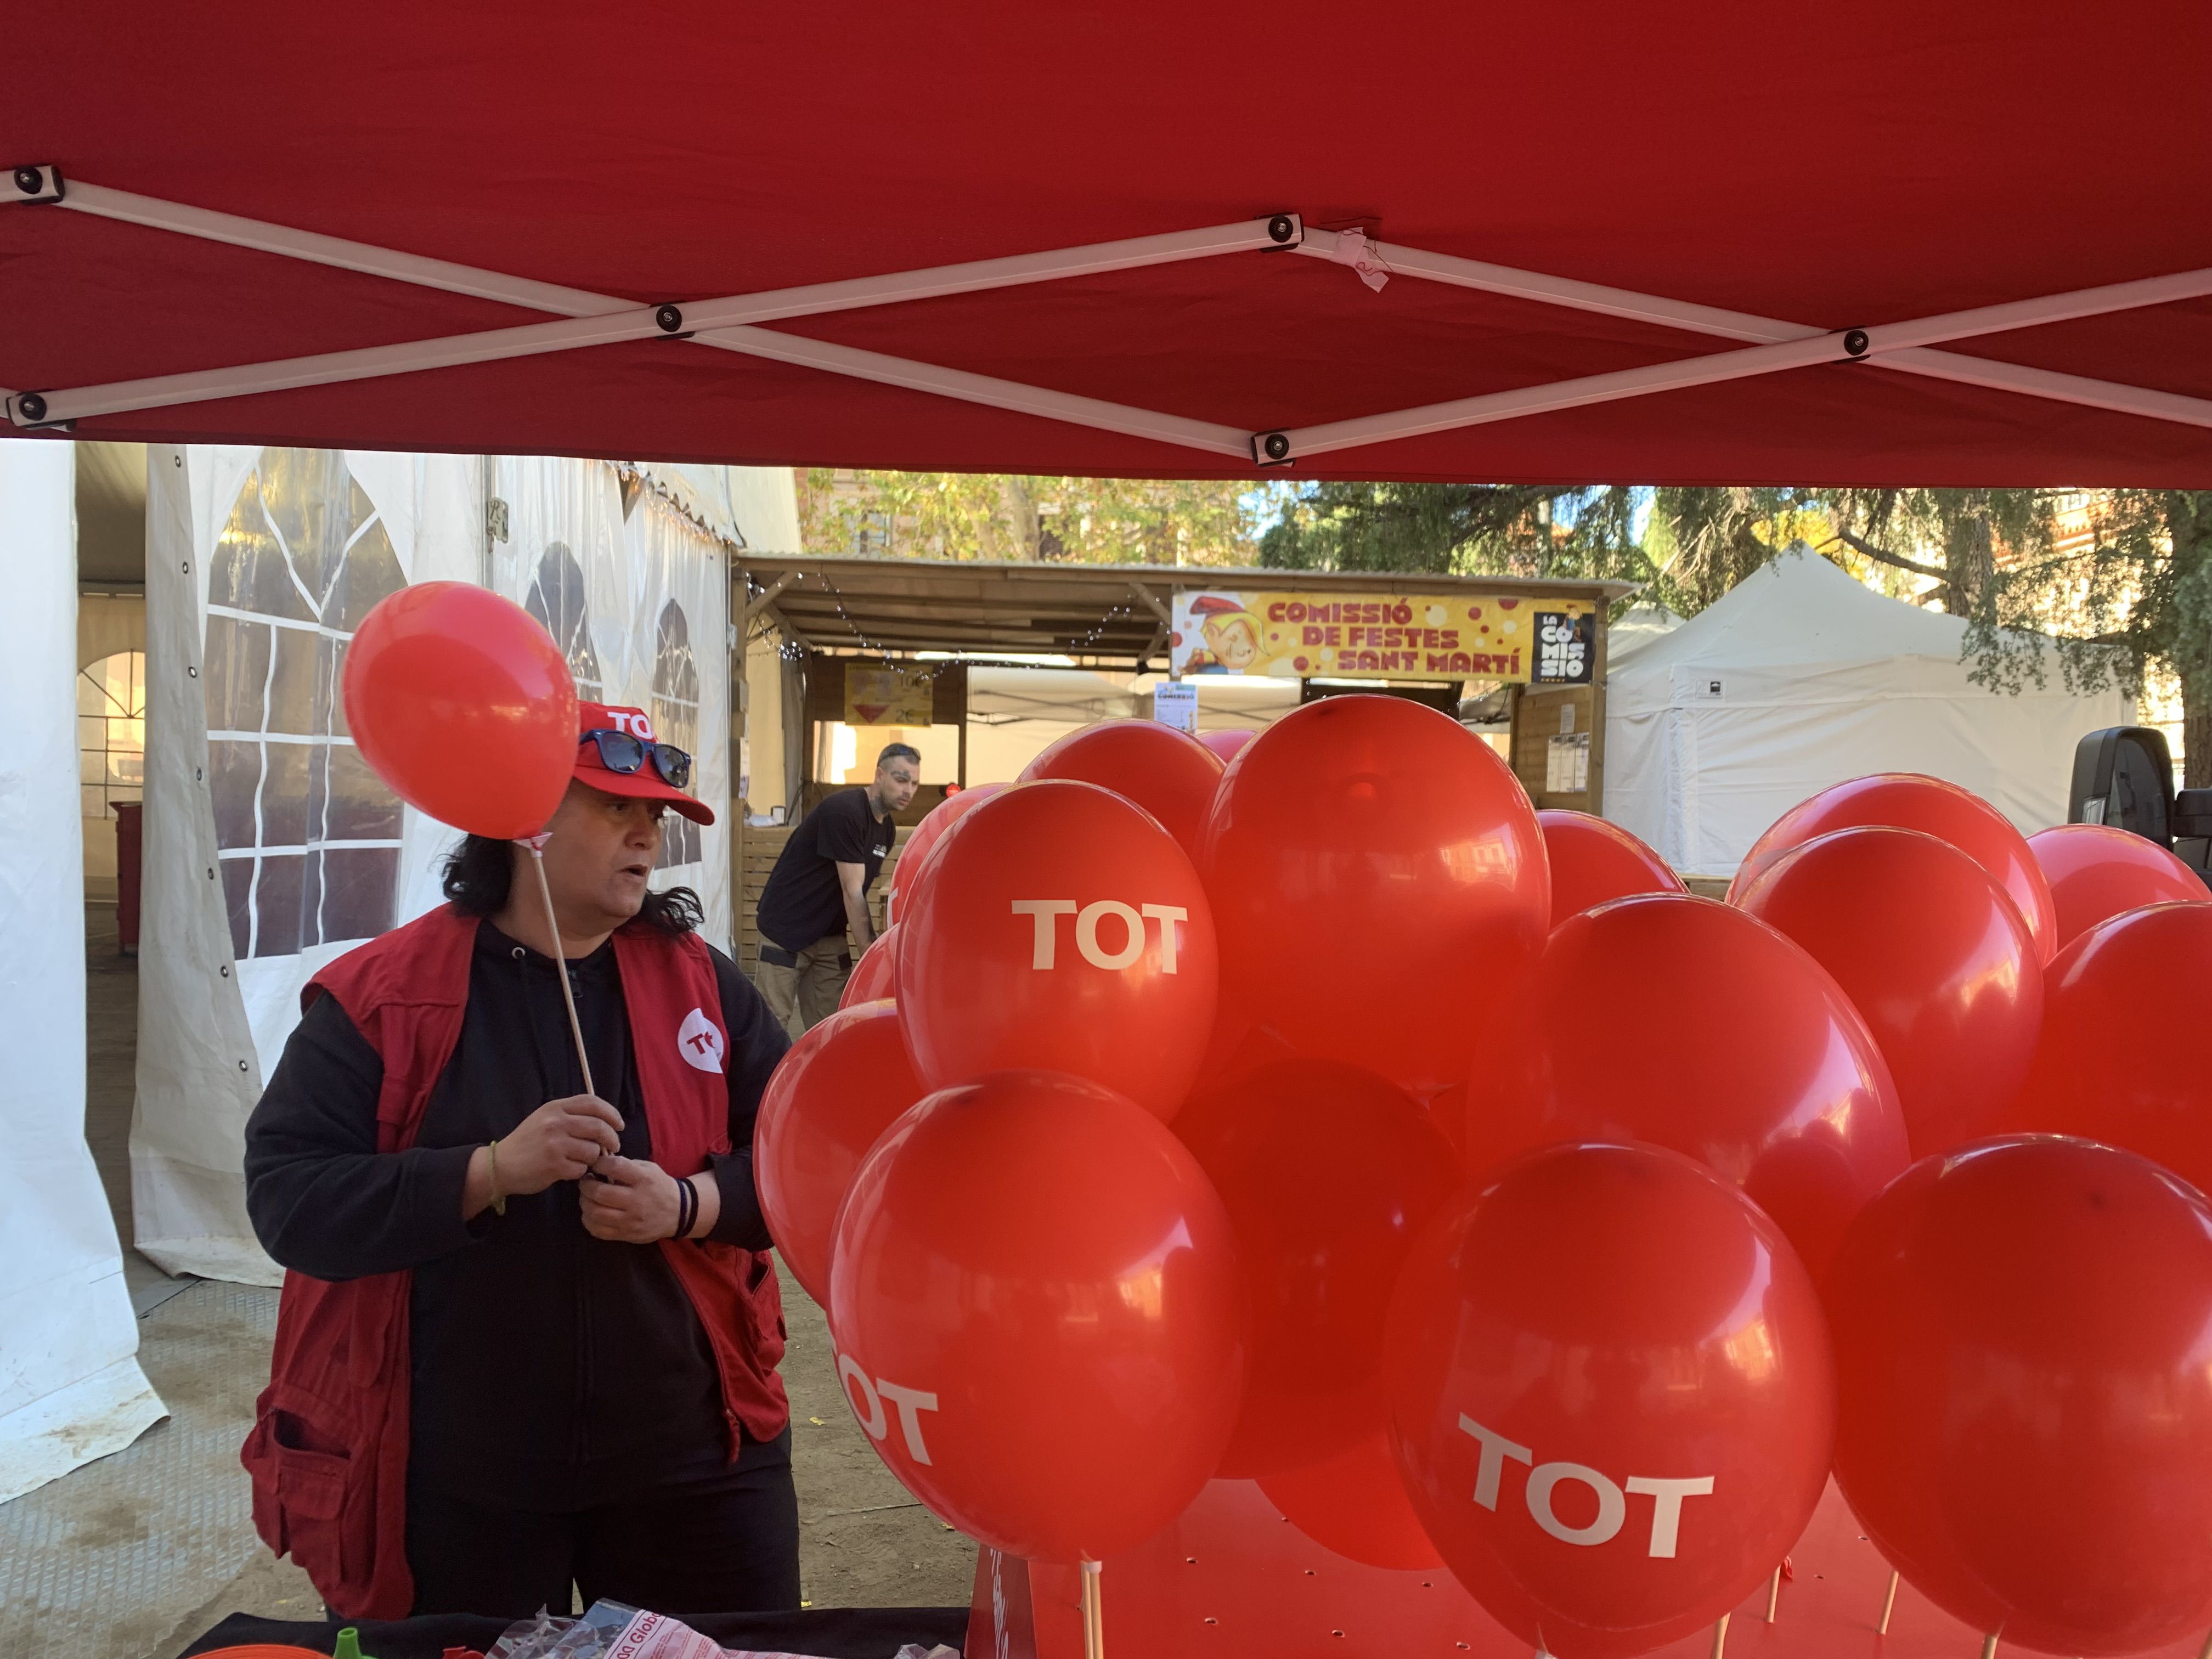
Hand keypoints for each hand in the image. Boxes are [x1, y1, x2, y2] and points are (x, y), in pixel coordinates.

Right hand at [495, 1095, 623, 1196]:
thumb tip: (606, 1123)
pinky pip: (581, 1168)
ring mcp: (554, 1144)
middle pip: (599, 1126)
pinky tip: (568, 1170)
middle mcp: (555, 1123)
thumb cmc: (528, 1143)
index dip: (611, 1113)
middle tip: (613, 1147)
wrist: (501, 1165)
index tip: (619, 1124)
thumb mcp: (545, 1119)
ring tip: (582, 1160)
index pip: (592, 1102)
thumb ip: (571, 1116)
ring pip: (593, 1150)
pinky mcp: (554, 1165)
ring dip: (593, 1158)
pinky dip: (580, 1171)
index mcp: (555, 1108)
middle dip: (611, 1139)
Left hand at [579, 1156, 684, 1242]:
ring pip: (595, 1213)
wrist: (678, 1212)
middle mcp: (637, 1201)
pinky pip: (598, 1231)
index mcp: (644, 1179)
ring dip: (584, 1203)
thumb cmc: (659, 1186)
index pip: (615, 1167)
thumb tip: (599, 1164)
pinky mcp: (627, 1235)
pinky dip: (588, 1221)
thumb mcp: (649, 1168)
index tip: (595, 1165)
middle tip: (586, 1182)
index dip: (599, 1164)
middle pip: (600, 1193)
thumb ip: (626, 1165)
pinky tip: (591, 1213)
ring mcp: (631, 1221)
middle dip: (586, 1185)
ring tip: (587, 1197)